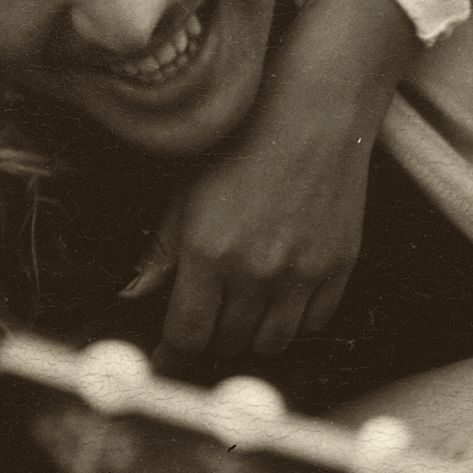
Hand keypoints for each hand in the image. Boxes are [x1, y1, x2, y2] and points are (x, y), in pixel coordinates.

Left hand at [132, 132, 369, 367]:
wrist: (315, 109)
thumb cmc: (242, 142)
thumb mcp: (186, 192)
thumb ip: (162, 251)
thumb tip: (134, 295)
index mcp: (208, 253)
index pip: (186, 334)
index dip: (172, 357)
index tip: (166, 362)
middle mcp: (255, 271)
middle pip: (227, 343)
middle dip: (210, 341)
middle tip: (206, 324)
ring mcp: (301, 272)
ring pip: (271, 343)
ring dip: (251, 338)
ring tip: (241, 315)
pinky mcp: (339, 266)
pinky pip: (314, 323)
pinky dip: (294, 322)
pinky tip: (280, 301)